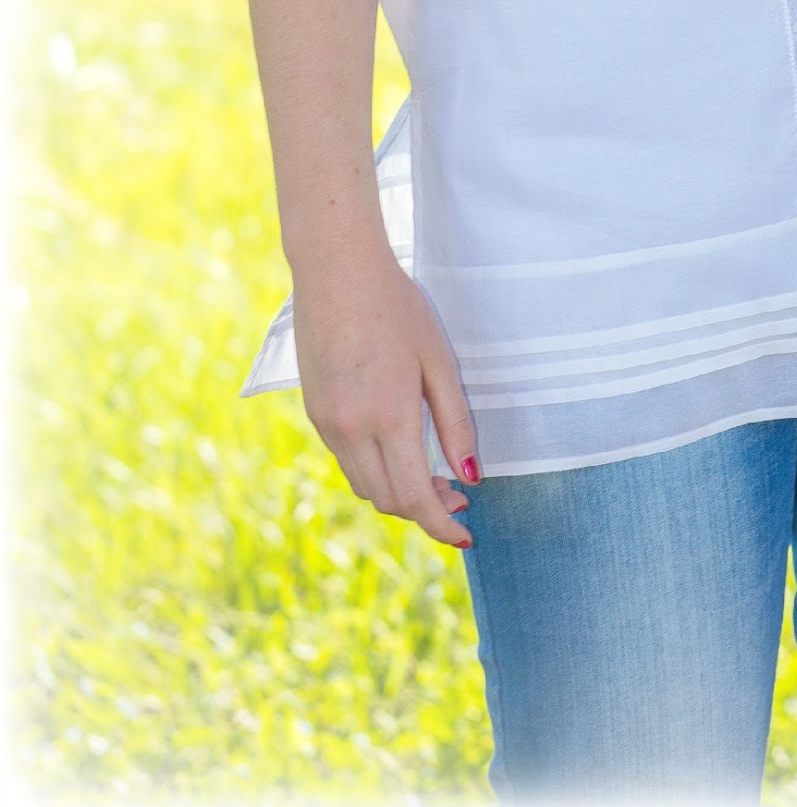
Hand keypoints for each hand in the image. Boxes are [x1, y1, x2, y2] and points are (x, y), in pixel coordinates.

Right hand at [292, 239, 480, 550]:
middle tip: (458, 496)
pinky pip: (347, 461)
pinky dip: (376, 469)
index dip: (440, 525)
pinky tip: (398, 448)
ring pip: (365, 484)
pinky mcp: (315, 414)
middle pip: (388, 500)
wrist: (336, 272)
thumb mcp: (439, 360)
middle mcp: (351, 431)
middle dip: (425, 510)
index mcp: (388, 418)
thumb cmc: (397, 307)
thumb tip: (470, 475)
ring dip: (399, 492)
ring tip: (433, 476)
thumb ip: (456, 422)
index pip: (414, 498)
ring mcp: (327, 425)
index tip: (465, 534)